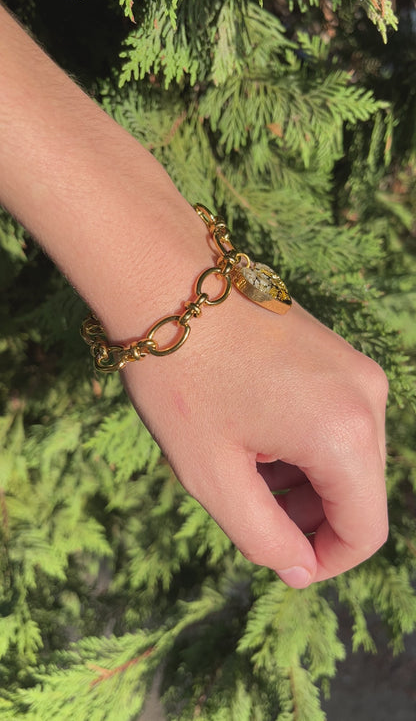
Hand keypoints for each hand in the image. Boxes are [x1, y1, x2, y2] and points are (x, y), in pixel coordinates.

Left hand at [121, 287, 388, 588]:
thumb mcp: (213, 474)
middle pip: (358, 492)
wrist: (168, 280)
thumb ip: (264, 536)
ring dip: (304, 482)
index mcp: (344, 433)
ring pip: (349, 457)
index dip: (326, 561)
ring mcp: (355, 369)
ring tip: (242, 466)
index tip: (280, 560)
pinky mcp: (339, 354)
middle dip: (309, 518)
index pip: (365, 529)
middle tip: (246, 507)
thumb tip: (301, 569)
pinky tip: (255, 434)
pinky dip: (305, 445)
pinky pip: (339, 420)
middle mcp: (367, 397)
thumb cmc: (182, 376)